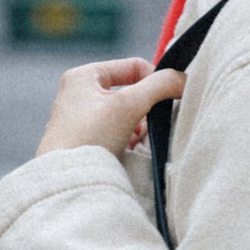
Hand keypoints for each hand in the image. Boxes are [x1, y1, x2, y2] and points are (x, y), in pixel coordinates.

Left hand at [35, 58, 184, 158]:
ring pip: (126, 116)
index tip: (169, 97)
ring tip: (138, 141)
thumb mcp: (127, 105)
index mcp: (82, 77)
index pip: (132, 66)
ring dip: (139, 127)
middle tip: (151, 123)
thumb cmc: (87, 139)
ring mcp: (81, 121)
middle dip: (146, 109)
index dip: (155, 79)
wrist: (66, 183)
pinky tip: (130, 152)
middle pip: (130, 93)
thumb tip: (183, 79)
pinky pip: (117, 135)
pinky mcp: (85, 144)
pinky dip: (129, 141)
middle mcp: (78, 96)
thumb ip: (158, 86)